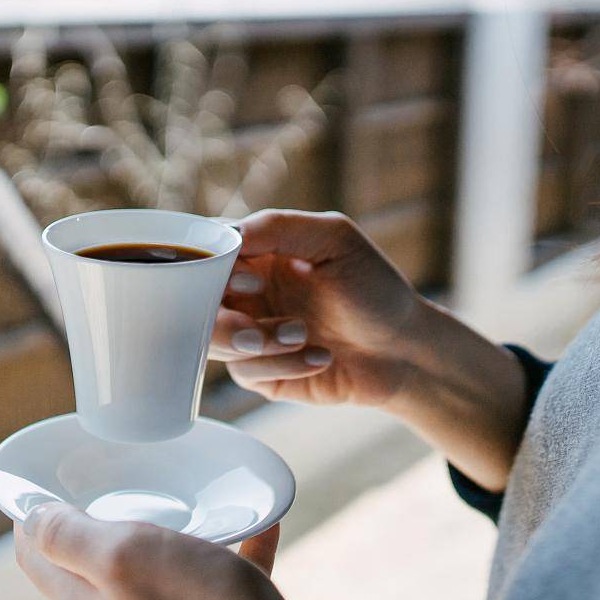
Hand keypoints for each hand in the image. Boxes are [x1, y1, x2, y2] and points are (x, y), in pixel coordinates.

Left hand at [14, 503, 415, 599]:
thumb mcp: (121, 556)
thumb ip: (69, 539)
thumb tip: (30, 520)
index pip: (37, 559)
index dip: (31, 517)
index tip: (44, 482)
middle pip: (90, 572)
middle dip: (96, 527)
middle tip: (114, 483)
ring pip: (157, 579)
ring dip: (173, 539)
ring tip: (199, 503)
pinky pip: (220, 588)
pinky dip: (236, 555)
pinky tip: (262, 528)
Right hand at [212, 209, 426, 407]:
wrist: (406, 350)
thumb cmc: (374, 287)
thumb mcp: (334, 239)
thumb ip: (279, 227)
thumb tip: (228, 233)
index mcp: (256, 254)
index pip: (206, 254)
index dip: (214, 270)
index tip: (251, 282)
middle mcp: (246, 293)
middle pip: (194, 303)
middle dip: (224, 320)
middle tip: (258, 329)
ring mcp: (250, 334)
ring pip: (214, 342)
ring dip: (260, 343)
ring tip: (304, 335)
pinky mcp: (263, 373)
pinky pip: (246, 371)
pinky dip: (284, 365)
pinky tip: (321, 356)